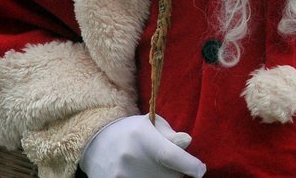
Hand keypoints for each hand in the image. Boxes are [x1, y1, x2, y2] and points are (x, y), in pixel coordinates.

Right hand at [79, 114, 206, 177]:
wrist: (96, 143)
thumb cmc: (131, 131)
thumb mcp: (151, 124)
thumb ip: (170, 134)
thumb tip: (186, 142)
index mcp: (143, 137)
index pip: (171, 156)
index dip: (190, 165)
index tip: (200, 170)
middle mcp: (132, 157)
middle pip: (169, 175)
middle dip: (172, 171)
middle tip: (161, 161)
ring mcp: (122, 175)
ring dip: (158, 177)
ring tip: (147, 166)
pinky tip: (140, 173)